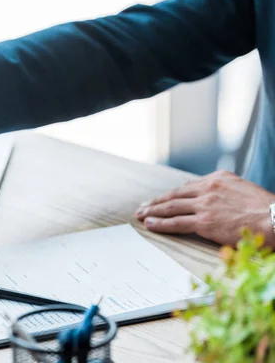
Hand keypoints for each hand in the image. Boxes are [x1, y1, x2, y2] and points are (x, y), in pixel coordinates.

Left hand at [135, 170, 274, 246]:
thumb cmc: (264, 209)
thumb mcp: (243, 189)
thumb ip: (224, 191)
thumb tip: (214, 200)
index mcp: (218, 178)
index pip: (187, 187)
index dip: (171, 195)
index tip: (160, 199)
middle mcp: (208, 188)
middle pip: (174, 195)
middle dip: (156, 202)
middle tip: (142, 206)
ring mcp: (205, 205)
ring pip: (171, 207)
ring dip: (153, 211)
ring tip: (141, 215)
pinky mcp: (204, 221)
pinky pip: (176, 222)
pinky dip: (160, 223)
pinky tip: (150, 224)